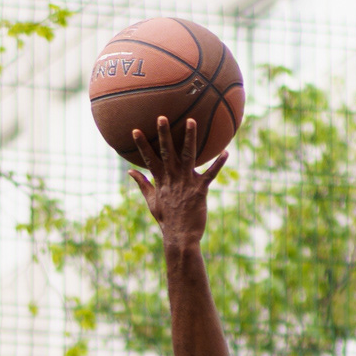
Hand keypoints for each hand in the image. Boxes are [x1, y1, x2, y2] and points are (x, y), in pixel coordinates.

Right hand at [129, 116, 226, 246]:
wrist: (181, 237)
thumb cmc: (166, 220)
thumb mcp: (151, 201)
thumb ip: (142, 184)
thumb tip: (130, 171)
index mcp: (161, 181)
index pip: (149, 159)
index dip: (142, 145)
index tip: (135, 130)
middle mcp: (172, 178)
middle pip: (167, 152)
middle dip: (164, 134)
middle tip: (162, 117)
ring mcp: (186, 183)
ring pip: (188, 156)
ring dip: (190, 138)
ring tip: (192, 121)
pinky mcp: (200, 190)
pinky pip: (211, 174)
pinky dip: (219, 164)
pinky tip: (226, 152)